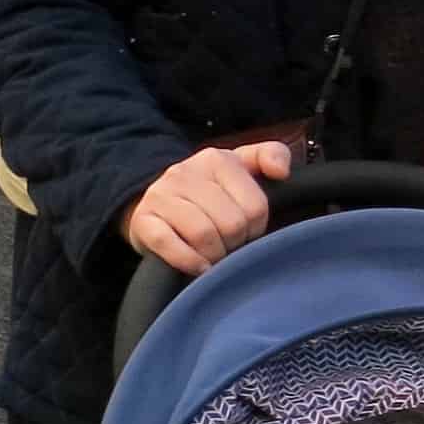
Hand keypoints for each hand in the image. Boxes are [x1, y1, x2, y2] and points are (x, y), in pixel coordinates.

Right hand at [124, 140, 298, 274]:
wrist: (156, 203)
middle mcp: (184, 173)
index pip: (255, 206)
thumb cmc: (208, 191)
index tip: (247, 231)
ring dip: (214, 255)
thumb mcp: (240, 166)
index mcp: (216, 159)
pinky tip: (198, 267)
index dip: (256, 228)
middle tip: (229, 246)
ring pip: (202, 234)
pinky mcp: (142, 221)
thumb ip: (271, 155)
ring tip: (215, 257)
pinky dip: (189, 261)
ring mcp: (160, 196)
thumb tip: (281, 171)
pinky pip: (169, 245)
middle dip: (234, 243)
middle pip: (230, 223)